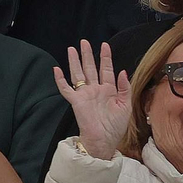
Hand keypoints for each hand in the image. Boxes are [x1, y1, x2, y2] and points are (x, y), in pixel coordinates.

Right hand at [55, 41, 131, 159]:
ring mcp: (85, 94)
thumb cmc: (116, 126)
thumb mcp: (126, 105)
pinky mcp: (76, 101)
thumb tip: (122, 71)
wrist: (105, 140)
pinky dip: (60, 80)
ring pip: (78, 74)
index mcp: (109, 90)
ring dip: (75, 61)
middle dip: (87, 54)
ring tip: (72, 49)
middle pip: (90, 68)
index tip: (105, 45)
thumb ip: (125, 87)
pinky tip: (57, 69)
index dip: (105, 57)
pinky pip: (66, 89)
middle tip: (84, 42)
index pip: (106, 69)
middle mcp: (96, 89)